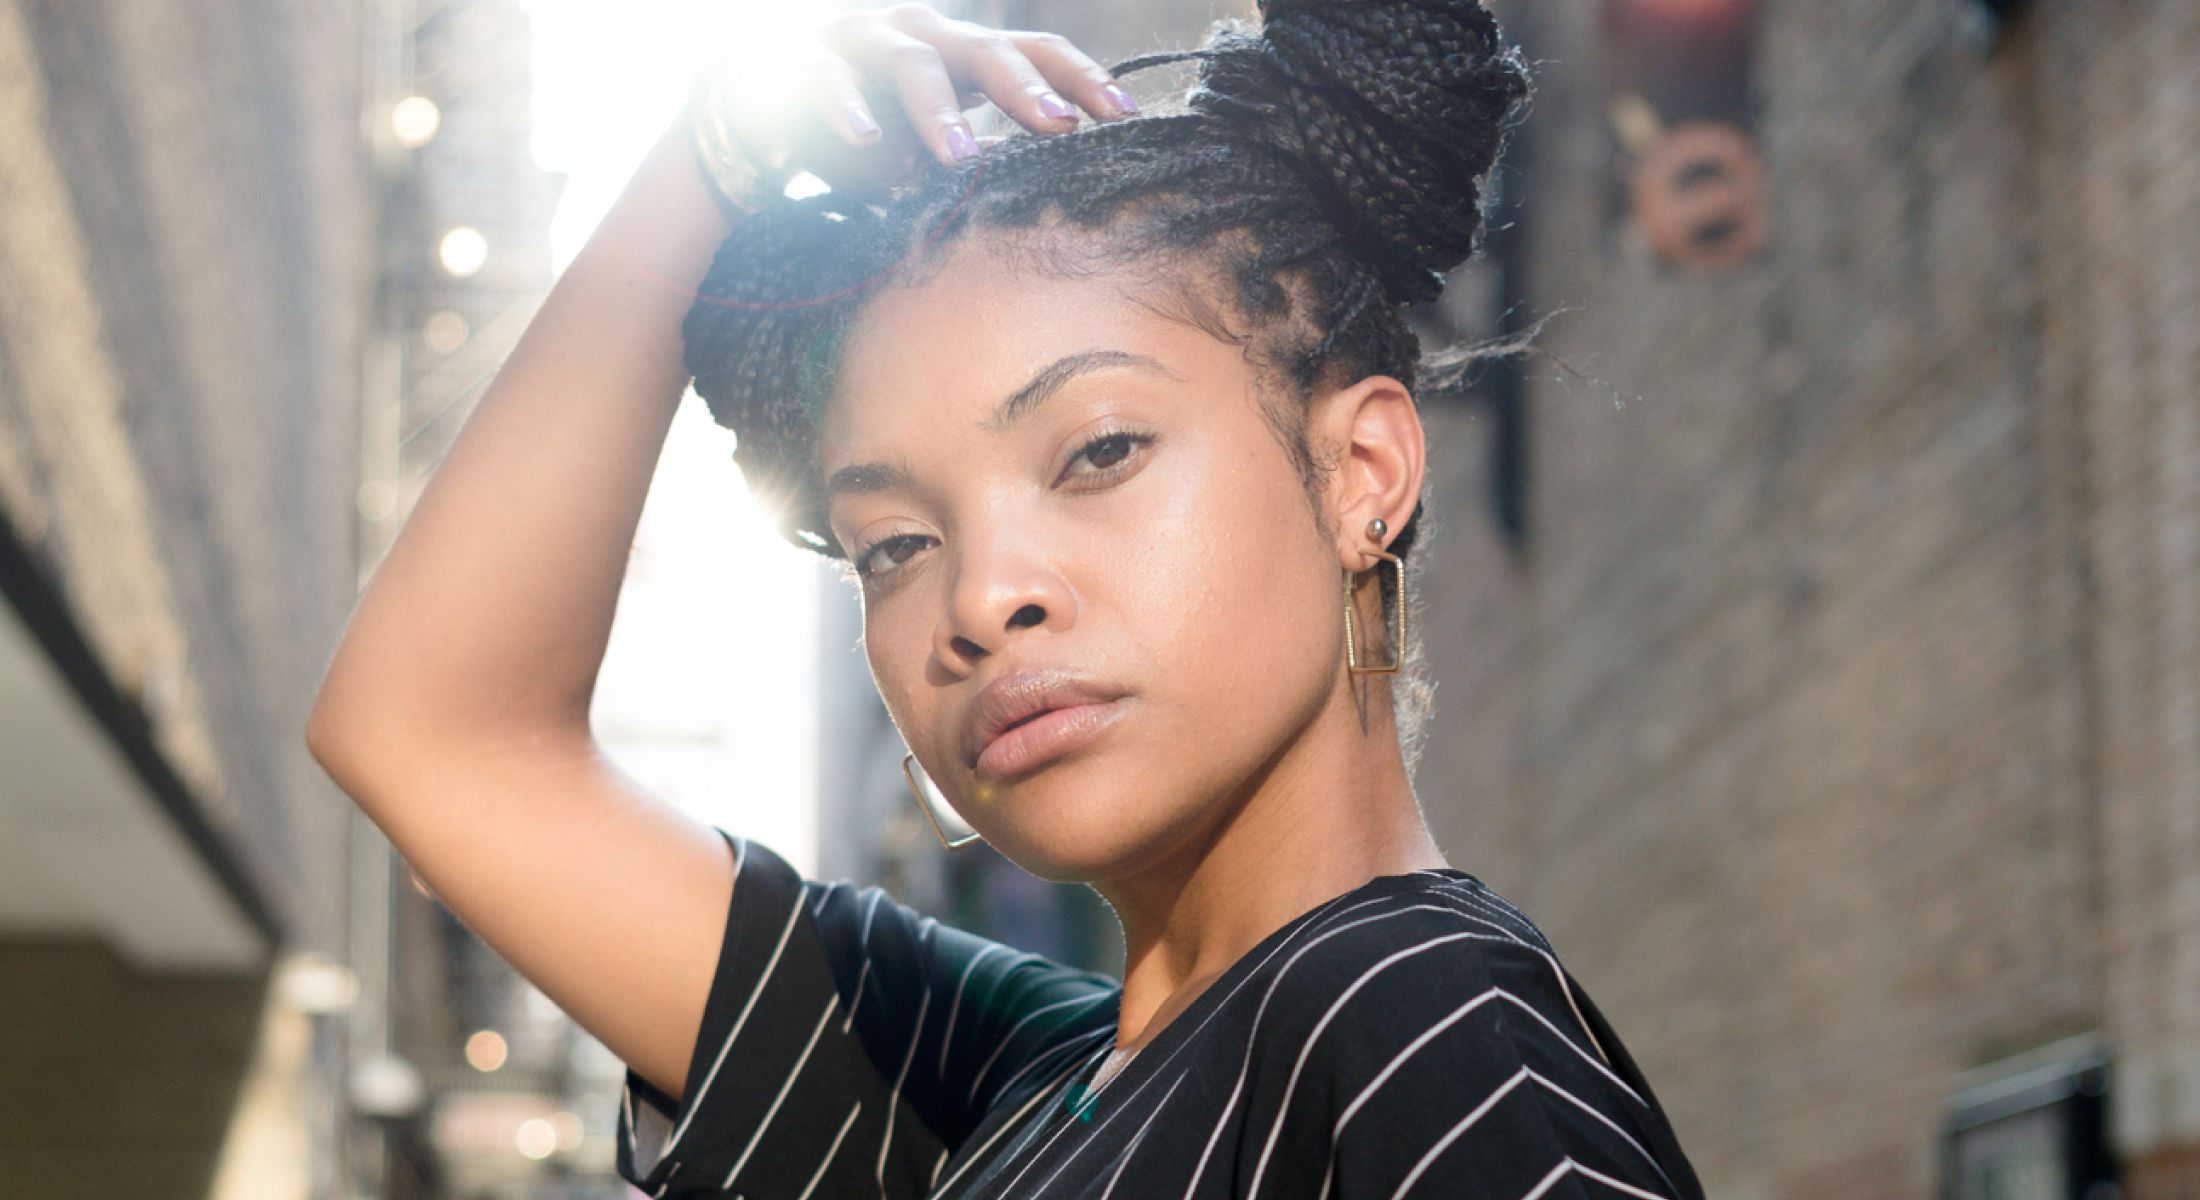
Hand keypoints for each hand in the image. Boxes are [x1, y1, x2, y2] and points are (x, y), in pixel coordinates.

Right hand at [699, 3, 1137, 204]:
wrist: (755, 113)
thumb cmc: (859, 137)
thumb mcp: (926, 158)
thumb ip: (973, 173)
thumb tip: (1033, 218)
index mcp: (961, 53)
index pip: (1033, 53)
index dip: (1080, 78)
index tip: (1125, 116)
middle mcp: (920, 34)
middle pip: (986, 49)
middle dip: (1025, 88)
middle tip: (1060, 127)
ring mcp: (860, 40)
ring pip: (911, 63)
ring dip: (936, 112)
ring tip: (958, 157)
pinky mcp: (801, 59)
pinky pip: (826, 78)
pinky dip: (845, 108)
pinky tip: (862, 141)